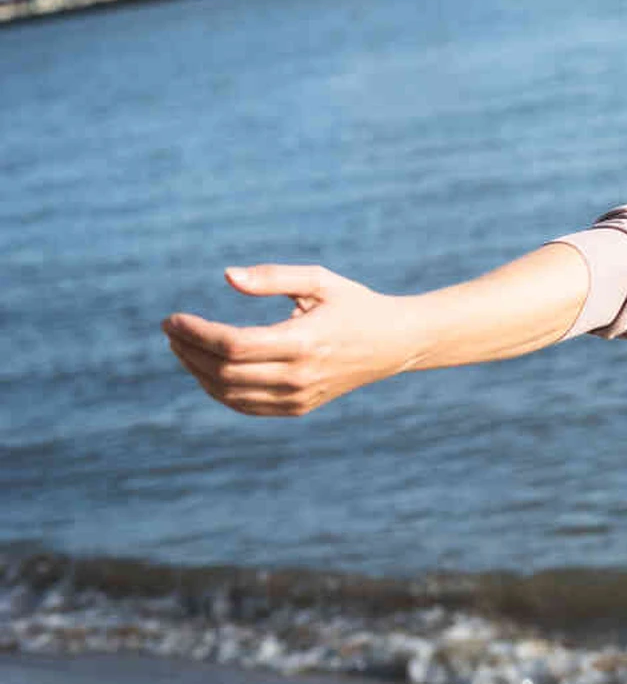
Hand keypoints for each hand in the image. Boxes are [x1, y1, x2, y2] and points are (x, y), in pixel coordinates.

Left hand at [163, 265, 418, 416]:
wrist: (396, 343)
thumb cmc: (356, 304)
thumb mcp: (321, 280)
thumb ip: (273, 277)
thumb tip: (227, 276)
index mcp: (304, 342)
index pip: (233, 345)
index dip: (196, 333)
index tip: (172, 319)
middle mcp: (300, 375)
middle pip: (224, 372)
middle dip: (189, 350)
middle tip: (172, 331)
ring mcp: (299, 396)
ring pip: (229, 393)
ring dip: (197, 371)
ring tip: (183, 348)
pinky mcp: (299, 407)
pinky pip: (246, 406)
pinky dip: (218, 391)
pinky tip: (206, 369)